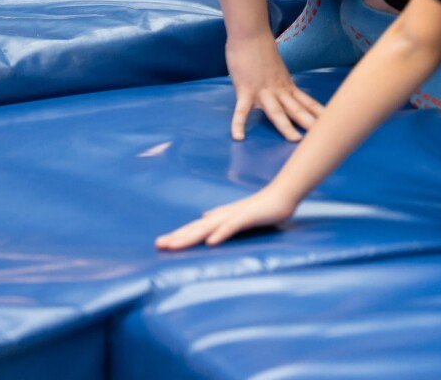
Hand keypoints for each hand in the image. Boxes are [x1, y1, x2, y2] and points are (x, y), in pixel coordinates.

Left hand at [155, 185, 297, 249]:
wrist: (283, 195)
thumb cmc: (262, 207)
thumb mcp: (238, 216)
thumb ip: (221, 218)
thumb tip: (203, 217)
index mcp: (220, 217)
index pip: (194, 228)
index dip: (178, 235)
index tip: (160, 244)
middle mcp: (223, 216)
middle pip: (196, 228)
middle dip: (177, 237)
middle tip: (158, 245)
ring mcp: (234, 216)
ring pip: (208, 228)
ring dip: (190, 237)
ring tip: (174, 245)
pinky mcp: (248, 217)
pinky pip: (232, 227)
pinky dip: (221, 234)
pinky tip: (210, 242)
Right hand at [226, 36, 324, 141]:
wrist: (250, 34)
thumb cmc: (260, 50)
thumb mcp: (275, 69)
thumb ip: (279, 81)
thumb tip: (282, 90)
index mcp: (287, 85)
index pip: (306, 101)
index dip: (319, 113)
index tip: (333, 122)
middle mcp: (279, 89)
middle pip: (297, 109)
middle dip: (310, 123)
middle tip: (325, 135)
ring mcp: (263, 90)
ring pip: (276, 111)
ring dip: (286, 126)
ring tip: (295, 140)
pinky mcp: (245, 90)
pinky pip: (241, 110)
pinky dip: (239, 124)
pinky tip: (239, 137)